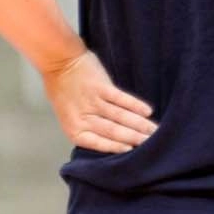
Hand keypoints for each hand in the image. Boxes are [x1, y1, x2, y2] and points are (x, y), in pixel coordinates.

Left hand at [42, 50, 156, 153]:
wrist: (57, 61)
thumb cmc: (62, 91)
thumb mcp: (68, 115)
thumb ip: (86, 128)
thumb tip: (113, 141)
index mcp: (74, 128)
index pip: (98, 143)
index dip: (117, 148)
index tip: (133, 151)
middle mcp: (83, 117)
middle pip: (114, 131)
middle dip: (136, 139)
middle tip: (154, 143)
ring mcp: (92, 101)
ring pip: (121, 117)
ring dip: (141, 124)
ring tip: (155, 130)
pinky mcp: (101, 87)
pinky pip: (121, 99)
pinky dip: (136, 105)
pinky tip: (148, 111)